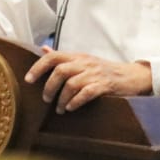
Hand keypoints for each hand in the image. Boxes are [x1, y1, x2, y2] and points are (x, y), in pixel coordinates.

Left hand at [23, 46, 151, 113]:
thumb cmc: (104, 71)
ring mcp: (95, 74)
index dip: (38, 67)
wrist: (131, 76)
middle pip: (60, 71)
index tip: (28, 80)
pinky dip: (76, 102)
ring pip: (71, 84)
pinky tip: (72, 108)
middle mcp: (85, 63)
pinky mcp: (105, 85)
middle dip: (49, 87)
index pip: (53, 56)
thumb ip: (63, 57)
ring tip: (60, 109)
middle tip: (46, 99)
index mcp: (78, 56)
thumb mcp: (83, 60)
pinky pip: (86, 93)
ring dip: (61, 99)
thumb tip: (43, 50)